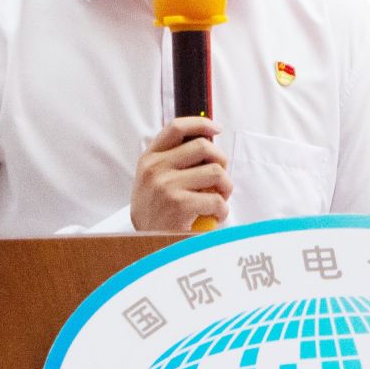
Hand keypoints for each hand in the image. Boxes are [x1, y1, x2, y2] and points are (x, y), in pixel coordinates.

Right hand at [131, 117, 231, 231]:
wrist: (144, 245)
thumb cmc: (154, 213)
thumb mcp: (152, 181)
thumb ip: (171, 162)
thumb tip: (205, 144)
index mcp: (149, 159)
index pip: (176, 128)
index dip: (200, 123)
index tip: (216, 129)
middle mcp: (156, 169)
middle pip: (203, 147)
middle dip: (221, 161)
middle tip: (221, 177)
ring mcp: (167, 185)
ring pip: (215, 172)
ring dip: (225, 187)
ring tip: (219, 199)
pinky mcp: (180, 204)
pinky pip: (216, 200)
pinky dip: (222, 210)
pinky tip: (215, 216)